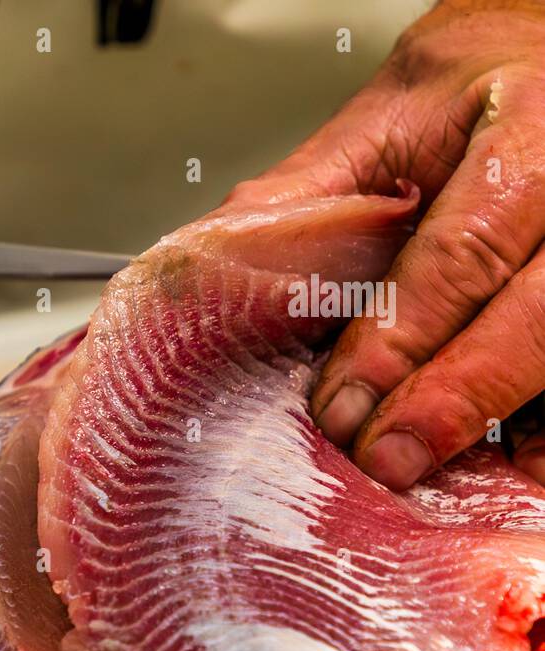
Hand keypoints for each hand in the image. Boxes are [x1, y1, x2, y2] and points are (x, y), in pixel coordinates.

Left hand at [229, 0, 544, 488]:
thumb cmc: (472, 95)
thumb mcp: (385, 124)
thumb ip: (310, 197)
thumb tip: (214, 269)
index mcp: (532, 123)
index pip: (466, 249)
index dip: (401, 337)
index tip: (343, 405)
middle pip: (542, 313)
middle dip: (457, 396)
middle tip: (385, 459)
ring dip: (509, 423)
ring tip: (440, 479)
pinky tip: (510, 468)